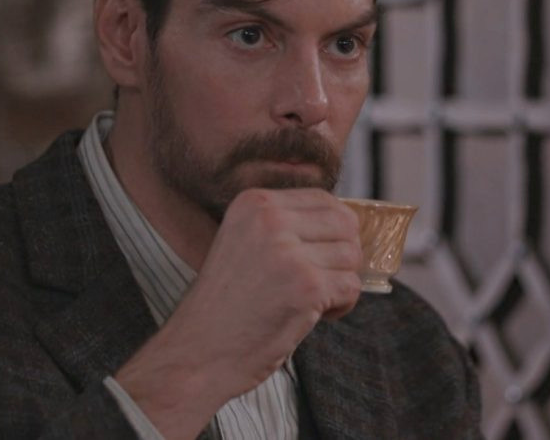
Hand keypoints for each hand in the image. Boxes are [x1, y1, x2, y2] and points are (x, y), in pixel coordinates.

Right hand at [113, 188, 361, 438]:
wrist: (198, 352)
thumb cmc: (226, 304)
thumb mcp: (244, 242)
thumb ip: (286, 226)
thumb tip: (346, 221)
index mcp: (254, 203)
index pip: (323, 198)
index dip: (334, 229)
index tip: (321, 254)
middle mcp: (270, 219)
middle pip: (345, 224)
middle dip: (343, 254)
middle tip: (322, 280)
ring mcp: (289, 253)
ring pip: (351, 256)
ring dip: (339, 282)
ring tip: (309, 301)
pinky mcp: (306, 287)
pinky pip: (351, 286)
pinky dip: (340, 305)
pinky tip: (311, 316)